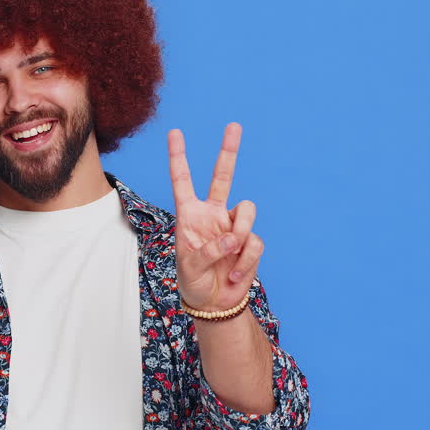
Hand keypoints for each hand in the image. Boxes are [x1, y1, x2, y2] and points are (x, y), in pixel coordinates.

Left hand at [167, 123, 263, 312]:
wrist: (215, 303)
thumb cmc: (194, 282)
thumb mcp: (190, 268)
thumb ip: (207, 250)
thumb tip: (232, 237)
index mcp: (189, 215)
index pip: (183, 181)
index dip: (179, 157)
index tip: (175, 132)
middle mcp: (212, 214)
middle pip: (223, 176)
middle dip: (228, 151)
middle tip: (233, 125)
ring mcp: (233, 226)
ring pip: (247, 211)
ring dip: (241, 233)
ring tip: (231, 255)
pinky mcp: (249, 242)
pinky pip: (254, 241)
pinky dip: (246, 260)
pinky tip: (236, 274)